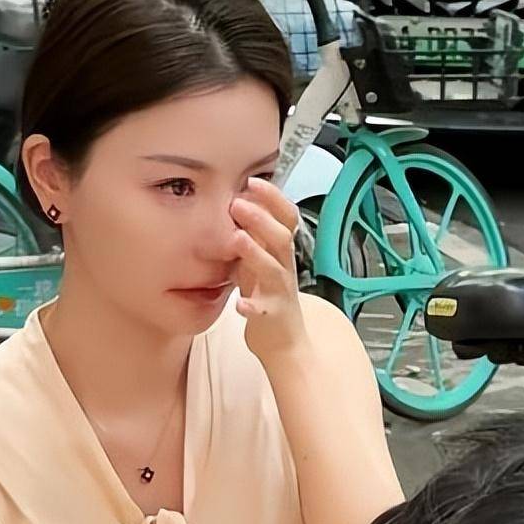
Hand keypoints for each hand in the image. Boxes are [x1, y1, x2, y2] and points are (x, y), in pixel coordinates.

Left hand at [230, 177, 309, 362]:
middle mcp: (284, 268)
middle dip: (261, 218)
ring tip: (236, 238)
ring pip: (273, 269)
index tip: (252, 181)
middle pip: (281, 237)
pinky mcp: (271, 316)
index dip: (273, 199)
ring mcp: (279, 292)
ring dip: (256, 253)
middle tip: (236, 202)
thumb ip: (252, 236)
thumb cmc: (268, 296)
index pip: (286, 218)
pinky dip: (251, 306)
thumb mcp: (261, 260)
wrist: (285, 341)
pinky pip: (263, 310)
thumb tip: (236, 201)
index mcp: (281, 252)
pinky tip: (239, 304)